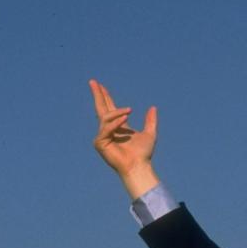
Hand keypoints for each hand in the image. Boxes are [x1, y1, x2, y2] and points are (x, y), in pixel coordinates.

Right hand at [89, 79, 158, 198]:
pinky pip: (106, 128)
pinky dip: (116, 124)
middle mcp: (109, 130)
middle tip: (93, 81)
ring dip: (118, 113)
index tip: (101, 85)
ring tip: (129, 111)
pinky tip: (125, 120)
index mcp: (118, 126)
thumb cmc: (143, 153)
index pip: (110, 108)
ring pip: (106, 117)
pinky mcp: (99, 143)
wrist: (139, 165)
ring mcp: (102, 136)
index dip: (106, 96)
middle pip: (101, 108)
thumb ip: (151, 121)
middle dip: (97, 95)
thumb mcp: (150, 133)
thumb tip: (153, 107)